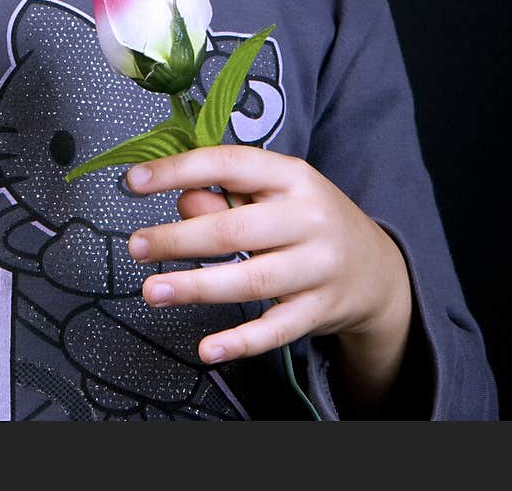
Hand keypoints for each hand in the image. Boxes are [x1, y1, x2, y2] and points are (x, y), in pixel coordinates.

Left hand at [126, 146, 412, 401]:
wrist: (378, 269)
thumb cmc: (309, 221)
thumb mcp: (275, 192)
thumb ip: (225, 192)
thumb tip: (181, 201)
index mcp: (292, 176)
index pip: (229, 163)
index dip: (178, 170)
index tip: (134, 181)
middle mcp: (308, 218)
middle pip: (234, 229)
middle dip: (179, 239)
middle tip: (137, 246)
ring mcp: (317, 267)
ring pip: (250, 280)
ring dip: (196, 287)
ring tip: (153, 290)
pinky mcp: (320, 310)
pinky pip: (275, 329)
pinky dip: (240, 341)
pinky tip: (208, 348)